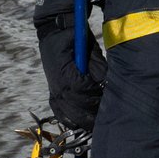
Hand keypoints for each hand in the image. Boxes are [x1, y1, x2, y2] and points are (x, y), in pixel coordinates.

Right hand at [34, 0, 108, 131]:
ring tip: (95, 125)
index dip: (94, 96)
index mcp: (65, 72)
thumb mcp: (88, 47)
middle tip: (104, 119)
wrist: (54, 31)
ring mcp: (54, 90)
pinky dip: (69, 120)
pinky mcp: (53, 92)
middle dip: (90, 114)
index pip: (82, 91)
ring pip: (67, 113)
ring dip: (81, 120)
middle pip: (75, 107)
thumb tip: (105, 82)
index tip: (105, 99)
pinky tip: (79, 125)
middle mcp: (57, 85)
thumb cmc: (74, 37)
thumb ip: (97, 65)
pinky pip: (59, 112)